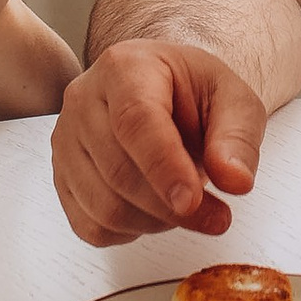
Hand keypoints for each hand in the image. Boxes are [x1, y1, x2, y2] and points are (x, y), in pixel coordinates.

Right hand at [52, 43, 267, 242]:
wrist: (166, 95)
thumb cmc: (194, 94)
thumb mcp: (233, 100)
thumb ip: (238, 138)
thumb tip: (235, 180)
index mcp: (124, 67)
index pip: (135, 121)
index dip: (164, 167)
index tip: (192, 200)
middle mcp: (84, 100)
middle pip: (118, 170)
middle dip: (171, 207)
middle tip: (217, 216)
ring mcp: (66, 141)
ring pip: (103, 206)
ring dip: (155, 222)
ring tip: (186, 206)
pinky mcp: (62, 179)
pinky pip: (90, 227)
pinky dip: (130, 233)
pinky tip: (155, 211)